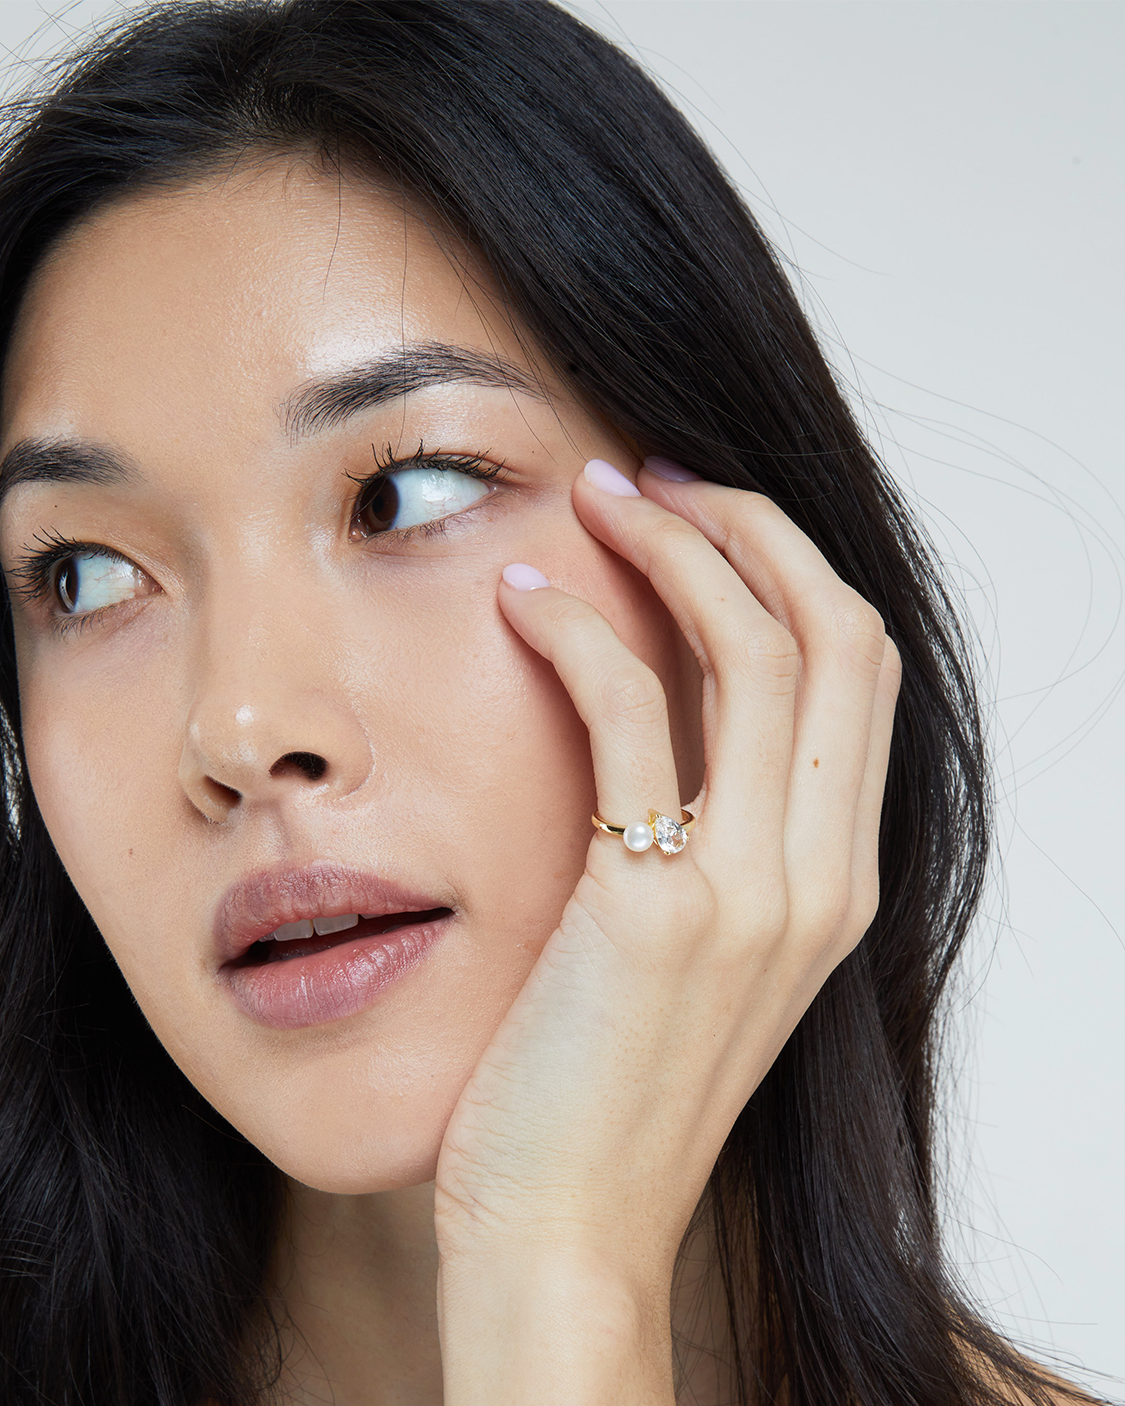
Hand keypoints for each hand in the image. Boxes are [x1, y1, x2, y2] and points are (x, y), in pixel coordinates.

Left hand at [434, 457, 899, 1400]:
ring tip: (593, 498)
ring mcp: (750, 895)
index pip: (860, 676)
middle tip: (653, 480)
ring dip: (674, 547)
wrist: (568, 1228)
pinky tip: (519, 599)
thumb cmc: (611, 1091)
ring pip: (757, 652)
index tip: (705, 520)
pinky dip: (577, 631)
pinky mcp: (650, 908)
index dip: (792, 571)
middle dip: (749, 528)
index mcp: (837, 886)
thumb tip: (676, 732)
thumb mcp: (701, 962)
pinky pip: (630, 716)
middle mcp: (818, 880)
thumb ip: (718, 850)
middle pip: (834, 637)